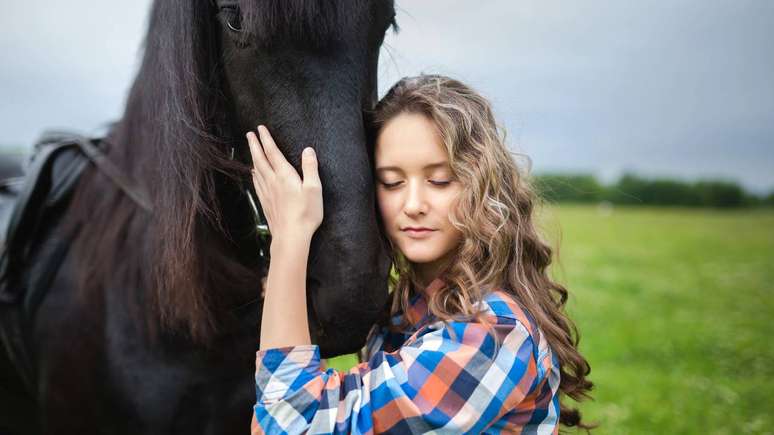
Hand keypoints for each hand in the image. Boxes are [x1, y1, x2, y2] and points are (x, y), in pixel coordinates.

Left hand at [247, 125, 322, 242]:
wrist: (291, 236)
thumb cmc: (306, 214)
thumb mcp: (314, 189)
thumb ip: (310, 168)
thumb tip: (308, 150)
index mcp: (284, 176)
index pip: (273, 153)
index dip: (266, 139)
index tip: (260, 128)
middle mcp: (273, 182)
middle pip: (260, 159)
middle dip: (254, 145)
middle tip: (249, 134)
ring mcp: (267, 193)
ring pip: (256, 170)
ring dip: (253, 157)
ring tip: (250, 150)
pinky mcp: (266, 203)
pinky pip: (257, 184)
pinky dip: (254, 175)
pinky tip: (253, 174)